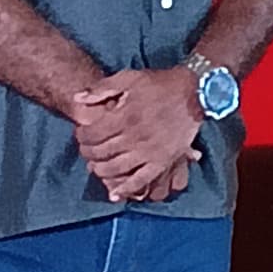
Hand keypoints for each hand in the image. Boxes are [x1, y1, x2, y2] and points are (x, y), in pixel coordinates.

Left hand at [72, 69, 201, 205]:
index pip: (93, 134)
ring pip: (116, 168)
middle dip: (87, 152)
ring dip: (100, 170)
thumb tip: (78, 98)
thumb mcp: (130, 78)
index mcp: (126, 116)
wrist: (194, 92)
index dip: (82, 135)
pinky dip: (126, 189)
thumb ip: (102, 88)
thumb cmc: (161, 84)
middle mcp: (135, 137)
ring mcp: (149, 151)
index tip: (81, 134)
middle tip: (86, 150)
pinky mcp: (162, 161)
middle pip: (101, 152)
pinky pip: (141, 180)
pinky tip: (115, 194)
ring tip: (96, 165)